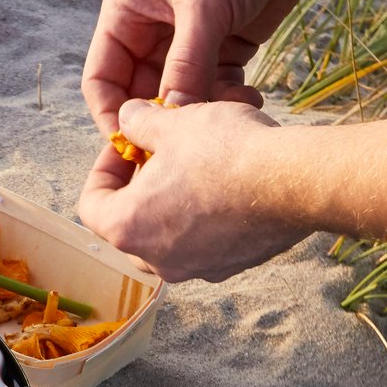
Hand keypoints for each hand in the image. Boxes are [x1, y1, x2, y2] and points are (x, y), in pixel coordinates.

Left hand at [76, 99, 310, 282]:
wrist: (294, 182)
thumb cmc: (225, 151)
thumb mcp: (173, 123)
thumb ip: (139, 122)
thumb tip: (128, 117)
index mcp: (128, 228)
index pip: (91, 205)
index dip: (103, 170)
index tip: (125, 148)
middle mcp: (157, 260)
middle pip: (129, 225)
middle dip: (138, 190)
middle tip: (158, 157)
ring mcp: (196, 268)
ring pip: (168, 238)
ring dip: (172, 205)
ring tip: (193, 169)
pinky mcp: (231, 267)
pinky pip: (205, 245)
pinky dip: (206, 220)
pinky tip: (227, 186)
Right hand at [81, 0, 320, 137]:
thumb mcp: (202, 6)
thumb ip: (185, 66)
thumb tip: (169, 120)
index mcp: (126, 15)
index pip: (103, 79)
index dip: (111, 115)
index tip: (130, 145)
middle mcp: (151, 31)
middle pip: (142, 94)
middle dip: (160, 120)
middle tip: (183, 146)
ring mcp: (188, 41)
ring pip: (182, 96)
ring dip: (200, 112)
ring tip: (227, 116)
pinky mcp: (224, 47)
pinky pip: (216, 87)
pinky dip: (227, 100)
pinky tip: (249, 101)